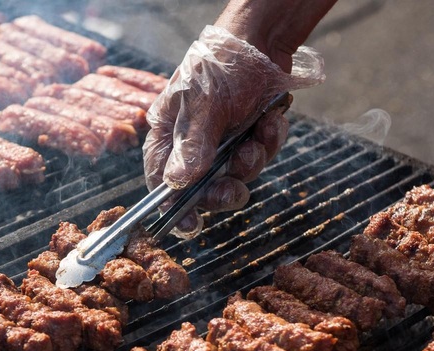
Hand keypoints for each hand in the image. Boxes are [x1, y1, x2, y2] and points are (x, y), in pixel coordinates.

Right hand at [143, 24, 324, 238]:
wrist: (263, 39)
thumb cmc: (220, 65)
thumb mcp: (203, 105)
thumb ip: (192, 146)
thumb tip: (177, 184)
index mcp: (167, 131)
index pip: (160, 178)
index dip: (172, 206)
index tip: (189, 227)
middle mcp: (191, 140)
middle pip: (201, 187)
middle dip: (222, 191)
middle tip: (237, 191)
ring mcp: (222, 140)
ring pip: (235, 174)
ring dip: (251, 161)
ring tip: (259, 137)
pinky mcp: (248, 135)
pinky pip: (259, 155)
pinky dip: (268, 142)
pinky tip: (272, 121)